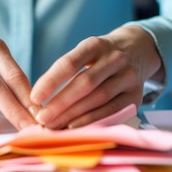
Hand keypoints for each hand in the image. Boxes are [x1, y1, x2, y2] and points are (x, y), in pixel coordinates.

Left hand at [30, 25, 163, 128]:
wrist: (138, 50)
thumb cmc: (100, 57)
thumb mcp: (86, 52)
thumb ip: (66, 71)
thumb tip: (38, 100)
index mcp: (96, 44)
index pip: (70, 63)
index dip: (50, 81)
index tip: (34, 97)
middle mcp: (115, 58)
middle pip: (85, 83)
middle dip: (61, 103)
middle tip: (41, 118)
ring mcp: (128, 76)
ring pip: (99, 98)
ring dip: (74, 115)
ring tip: (53, 126)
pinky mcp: (136, 95)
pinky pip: (112, 111)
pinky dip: (92, 120)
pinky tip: (75, 127)